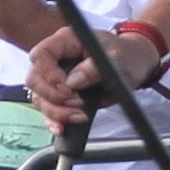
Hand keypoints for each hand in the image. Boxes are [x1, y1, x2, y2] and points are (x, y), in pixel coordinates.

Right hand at [25, 19, 159, 130]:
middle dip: (53, 96)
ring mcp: (56, 79)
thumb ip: (95, 68)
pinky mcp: (62, 96)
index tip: (68, 88)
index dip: (49, 74)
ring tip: (80, 116)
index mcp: (66, 41)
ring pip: (40, 98)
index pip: (41, 55)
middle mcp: (56, 59)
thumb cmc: (126, 55)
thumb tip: (73, 82)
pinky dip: (53, 121)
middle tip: (77, 103)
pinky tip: (63, 128)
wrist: (134, 65)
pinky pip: (48, 111)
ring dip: (56, 112)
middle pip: (35, 79)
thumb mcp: (117, 58)